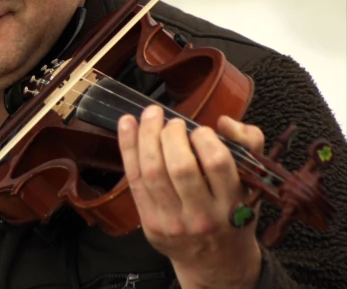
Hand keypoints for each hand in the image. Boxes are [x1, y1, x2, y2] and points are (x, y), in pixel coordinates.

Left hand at [117, 106, 264, 288]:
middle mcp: (202, 216)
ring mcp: (172, 221)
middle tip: (173, 122)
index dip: (205, 138)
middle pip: (180, 167)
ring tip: (151, 115)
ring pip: (152, 171)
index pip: (218, 164)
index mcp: (232, 205)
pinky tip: (127, 123)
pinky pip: (134, 179)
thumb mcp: (253, 184)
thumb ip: (249, 144)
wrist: (216, 264)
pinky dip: (128, 147)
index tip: (201, 130)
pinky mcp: (149, 222)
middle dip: (172, 135)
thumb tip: (225, 122)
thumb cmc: (232, 217)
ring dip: (147, 135)